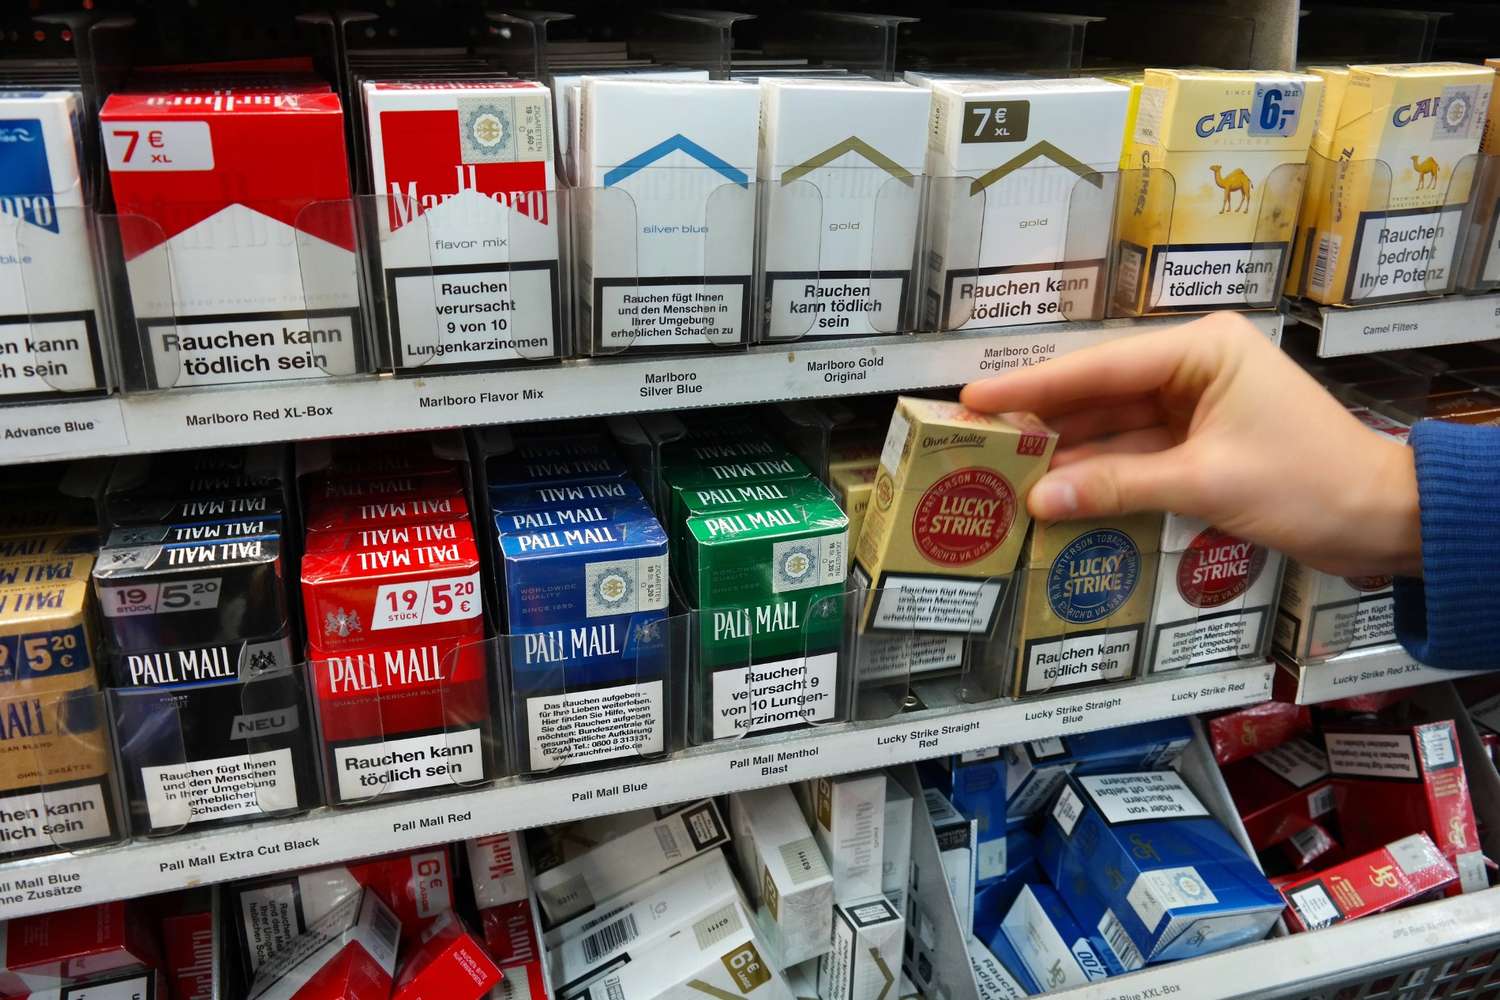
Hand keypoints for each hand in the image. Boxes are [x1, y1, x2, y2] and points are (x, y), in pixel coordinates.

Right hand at [959, 311, 1421, 577]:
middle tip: (973, 435)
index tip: (972, 395)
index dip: (1033, 385)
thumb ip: (1118, 486)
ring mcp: (1196, 408)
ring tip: (999, 469)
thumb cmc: (1308, 483)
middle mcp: (1195, 368)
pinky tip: (1053, 491)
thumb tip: (1039, 497)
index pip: (1101, 366)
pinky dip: (1100, 476)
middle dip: (1041, 420)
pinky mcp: (1200, 446)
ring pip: (1113, 428)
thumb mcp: (1207, 482)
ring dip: (1066, 454)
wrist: (1381, 520)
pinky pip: (1135, 456)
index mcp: (1203, 349)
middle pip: (1100, 394)